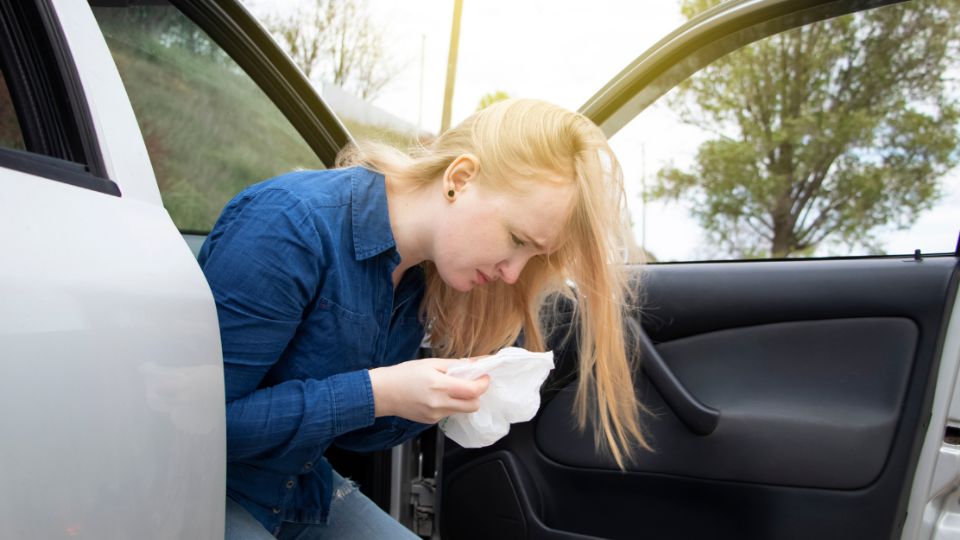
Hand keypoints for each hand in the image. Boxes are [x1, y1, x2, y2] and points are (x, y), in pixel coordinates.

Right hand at [368, 357, 489, 423]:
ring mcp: (435, 415)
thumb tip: (476, 363)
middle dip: (477, 394)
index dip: (483, 383)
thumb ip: (456, 365)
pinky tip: (437, 396)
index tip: (484, 376)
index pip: (473, 391)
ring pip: (462, 410)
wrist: (382, 392)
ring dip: (463, 400)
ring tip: (450, 387)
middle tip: (471, 383)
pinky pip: (449, 413)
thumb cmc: (403, 375)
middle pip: (473, 406)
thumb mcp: (431, 363)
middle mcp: (439, 404)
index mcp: (440, 387)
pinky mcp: (431, 421)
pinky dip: (450, 404)